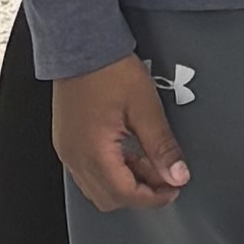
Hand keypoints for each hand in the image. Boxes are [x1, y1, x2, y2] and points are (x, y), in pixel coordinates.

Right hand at [52, 54, 189, 212]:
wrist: (82, 45)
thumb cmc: (109, 70)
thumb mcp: (145, 106)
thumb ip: (161, 145)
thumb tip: (177, 174)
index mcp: (93, 151)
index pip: (124, 194)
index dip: (152, 198)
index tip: (173, 189)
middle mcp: (74, 156)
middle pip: (108, 198)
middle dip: (139, 193)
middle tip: (164, 176)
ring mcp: (67, 150)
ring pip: (96, 188)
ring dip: (125, 183)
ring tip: (149, 161)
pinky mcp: (66, 141)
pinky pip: (87, 172)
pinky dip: (110, 171)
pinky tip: (128, 153)